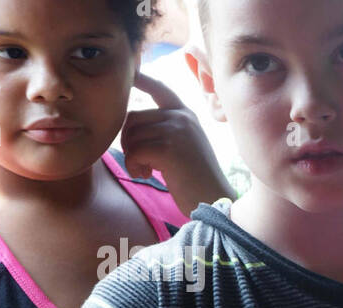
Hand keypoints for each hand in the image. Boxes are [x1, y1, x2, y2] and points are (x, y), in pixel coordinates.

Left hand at [120, 72, 233, 214]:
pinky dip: (133, 166)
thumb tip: (130, 122)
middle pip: (133, 118)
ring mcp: (176, 131)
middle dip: (128, 141)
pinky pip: (134, 151)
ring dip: (131, 156)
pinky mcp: (168, 149)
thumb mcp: (186, 145)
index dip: (142, 79)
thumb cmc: (197, 178)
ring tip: (146, 171)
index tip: (130, 73)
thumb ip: (166, 129)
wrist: (214, 199)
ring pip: (131, 135)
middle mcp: (182, 118)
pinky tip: (145, 175)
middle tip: (139, 161)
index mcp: (186, 115)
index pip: (160, 89)